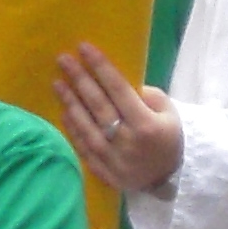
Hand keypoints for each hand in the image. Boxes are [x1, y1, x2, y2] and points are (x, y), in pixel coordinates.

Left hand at [55, 46, 184, 196]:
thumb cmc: (167, 139)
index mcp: (146, 124)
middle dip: (80, 79)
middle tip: (63, 59)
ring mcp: (112, 158)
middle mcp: (126, 141)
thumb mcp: (169, 114)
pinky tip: (64, 111)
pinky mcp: (102, 171)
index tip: (84, 48)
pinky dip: (72, 129)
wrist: (166, 180)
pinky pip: (82, 147)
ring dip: (70, 102)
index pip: (118, 90)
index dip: (101, 67)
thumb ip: (148, 96)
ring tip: (58, 83)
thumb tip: (119, 85)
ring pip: (86, 126)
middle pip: (98, 105)